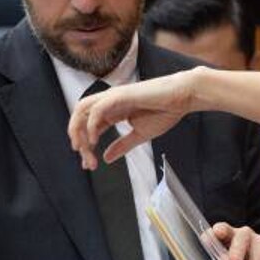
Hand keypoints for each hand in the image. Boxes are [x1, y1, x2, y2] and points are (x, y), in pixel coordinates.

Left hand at [68, 68, 198, 169]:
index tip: (88, 164)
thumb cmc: (165, 111)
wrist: (181, 98)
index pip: (90, 126)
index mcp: (113, 110)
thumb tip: (106, 158)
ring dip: (79, 130)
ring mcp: (113, 97)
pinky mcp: (119, 95)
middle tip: (85, 160)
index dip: (85, 145)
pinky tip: (95, 140)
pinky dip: (92, 125)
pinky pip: (97, 109)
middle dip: (77, 139)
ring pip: (82, 110)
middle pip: (80, 117)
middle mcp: (108, 102)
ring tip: (84, 149)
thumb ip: (122, 145)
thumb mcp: (140, 135)